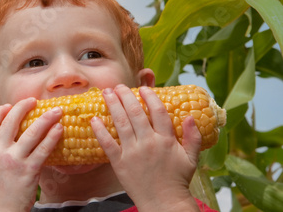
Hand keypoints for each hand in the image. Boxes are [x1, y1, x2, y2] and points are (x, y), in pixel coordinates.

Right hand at [0, 97, 62, 211]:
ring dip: (45, 118)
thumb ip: (0, 150)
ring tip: (56, 110)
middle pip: (10, 121)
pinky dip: (52, 136)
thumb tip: (16, 136)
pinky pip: (43, 149)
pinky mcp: (29, 171)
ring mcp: (14, 161)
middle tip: (33, 100)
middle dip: (22, 106)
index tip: (9, 105)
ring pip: (31, 132)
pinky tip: (59, 129)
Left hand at [91, 85, 201, 211]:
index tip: (143, 88)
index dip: (150, 97)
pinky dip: (100, 131)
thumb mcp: (191, 158)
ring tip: (106, 93)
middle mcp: (149, 143)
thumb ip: (193, 137)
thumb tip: (191, 116)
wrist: (164, 203)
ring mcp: (133, 152)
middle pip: (135, 113)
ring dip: (112, 106)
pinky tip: (94, 119)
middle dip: (125, 96)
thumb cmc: (177, 180)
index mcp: (166, 140)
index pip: (158, 112)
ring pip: (121, 123)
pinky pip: (108, 144)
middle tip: (118, 86)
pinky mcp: (120, 163)